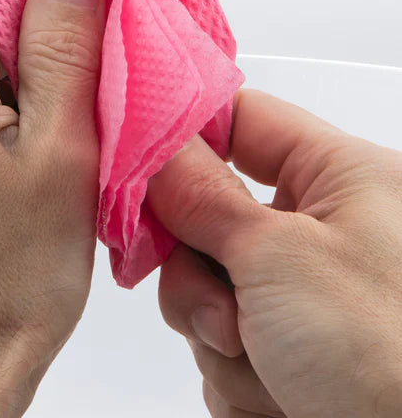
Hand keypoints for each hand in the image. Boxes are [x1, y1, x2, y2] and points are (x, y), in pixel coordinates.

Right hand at [147, 89, 401, 417]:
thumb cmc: (389, 356)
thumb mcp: (278, 258)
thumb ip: (199, 194)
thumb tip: (151, 147)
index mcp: (341, 178)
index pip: (240, 119)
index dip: (183, 136)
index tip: (133, 163)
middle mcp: (327, 230)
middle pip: (210, 213)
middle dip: (200, 271)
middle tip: (225, 311)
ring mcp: (307, 292)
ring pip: (210, 284)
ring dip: (218, 333)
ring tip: (269, 368)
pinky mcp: (293, 347)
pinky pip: (226, 338)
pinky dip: (237, 373)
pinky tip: (281, 397)